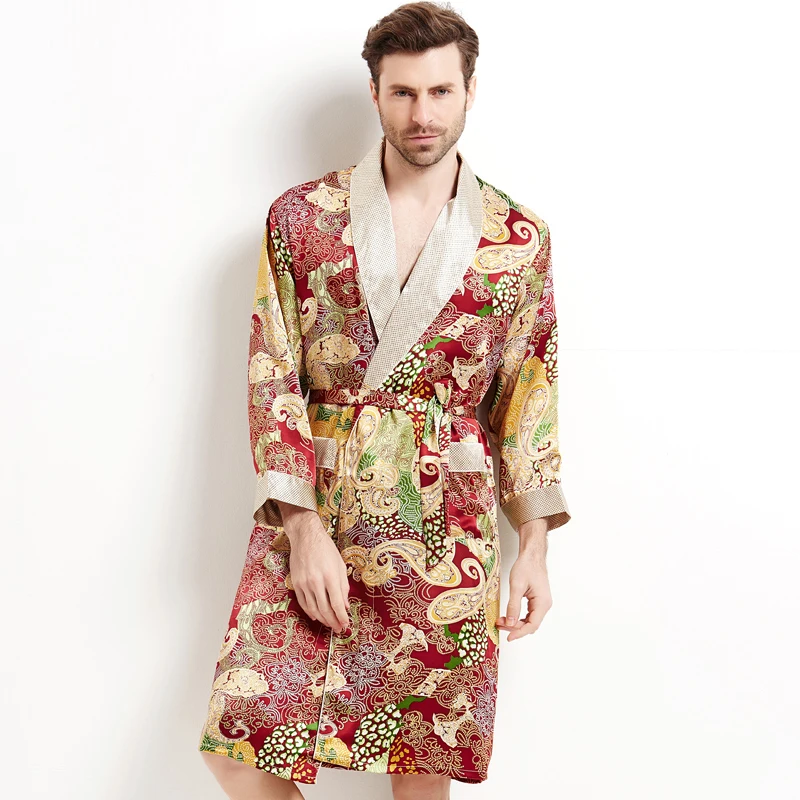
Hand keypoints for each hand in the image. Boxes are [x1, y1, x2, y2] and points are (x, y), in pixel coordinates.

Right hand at [276, 502, 350, 634]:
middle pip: (325, 609)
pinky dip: (310, 612)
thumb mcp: (340, 566)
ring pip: (313, 609)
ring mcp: (304, 583)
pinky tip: (316, 616)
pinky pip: (303, 603)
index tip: (346, 624)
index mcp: (330, 576)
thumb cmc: (326, 549)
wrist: (306, 537)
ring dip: (322, 619)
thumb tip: (344, 606)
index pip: (336, 604)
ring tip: (329, 624)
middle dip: (333, 622)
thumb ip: (343, 587)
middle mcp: (316, 581)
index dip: (342, 617)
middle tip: (338, 628)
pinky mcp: (295, 583)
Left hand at [497, 522, 552, 640]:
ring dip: (515, 622)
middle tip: (499, 625)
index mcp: (542, 603)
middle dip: (514, 627)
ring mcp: (541, 603)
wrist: (531, 555)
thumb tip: (509, 623)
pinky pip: (528, 614)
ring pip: (529, 620)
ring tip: (501, 621)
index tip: (509, 637)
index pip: (532, 625)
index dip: (520, 633)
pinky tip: (508, 615)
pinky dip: (518, 616)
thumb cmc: (526, 567)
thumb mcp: (516, 585)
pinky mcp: (536, 600)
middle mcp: (544, 605)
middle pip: (530, 624)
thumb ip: (513, 605)